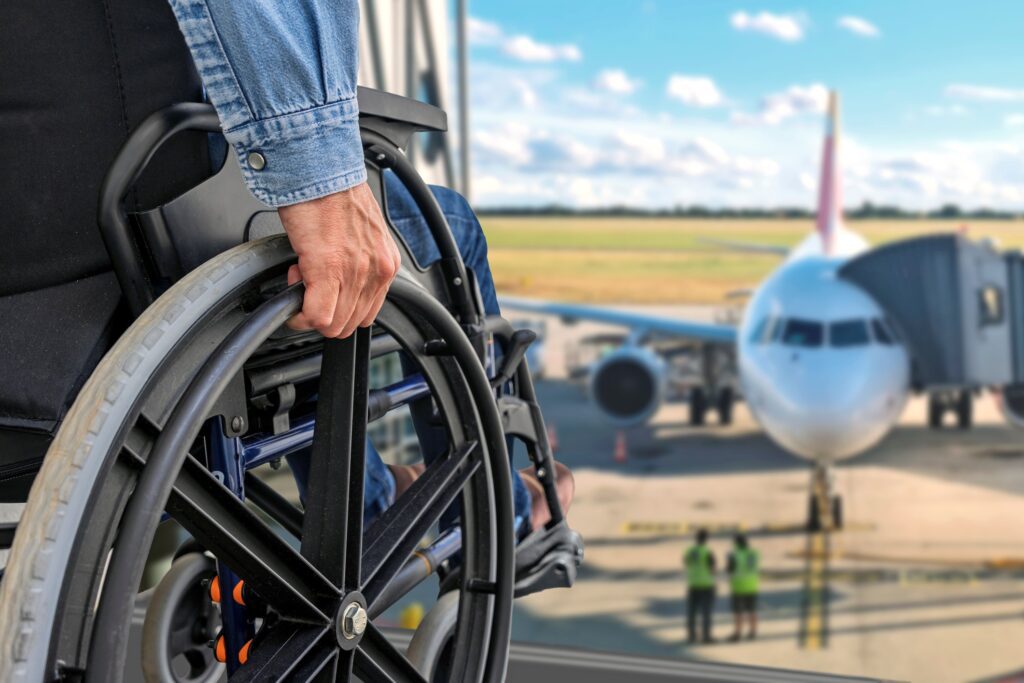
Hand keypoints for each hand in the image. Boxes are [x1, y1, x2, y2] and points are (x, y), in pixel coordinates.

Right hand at [279, 183, 400, 337]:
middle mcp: (377, 271)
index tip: (324, 289)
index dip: (338, 307)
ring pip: (333, 325)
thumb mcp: (361, 235)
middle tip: (309, 285)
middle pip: (349, 324)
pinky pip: (317, 316)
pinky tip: (294, 287)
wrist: (317, 169)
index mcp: (386, 263)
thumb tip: (339, 283)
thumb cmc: (332, 194)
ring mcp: (356, 273)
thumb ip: (359, 262)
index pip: (366, 314)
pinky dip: (300, 313)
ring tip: (302, 277)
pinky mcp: (329, 270)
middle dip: (323, 311)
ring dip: (310, 309)